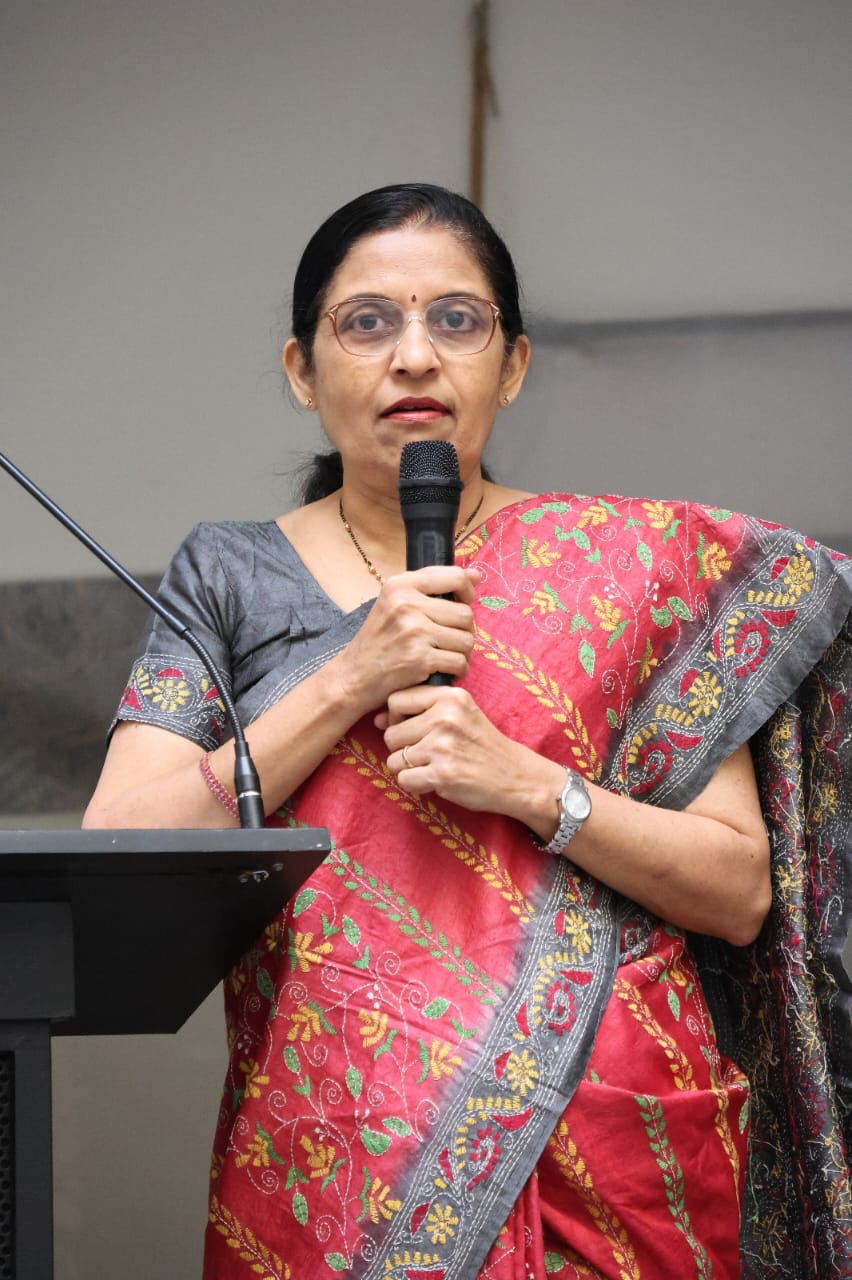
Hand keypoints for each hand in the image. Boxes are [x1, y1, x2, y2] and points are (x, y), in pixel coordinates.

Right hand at [334, 566, 481, 711]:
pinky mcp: (420, 659)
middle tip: (449, 641)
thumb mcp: (395, 602)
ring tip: (446, 656)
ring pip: (467, 639)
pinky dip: (458, 670)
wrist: (353, 676)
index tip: (464, 602)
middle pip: (465, 614)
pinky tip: (444, 671)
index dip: (467, 591)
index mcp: (400, 585)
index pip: (454, 577)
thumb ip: (433, 585)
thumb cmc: (379, 639)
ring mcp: (414, 632)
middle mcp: (406, 604)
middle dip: (464, 631)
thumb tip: (476, 575)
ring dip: (462, 653)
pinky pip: (460, 662)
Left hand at [376, 683, 562, 820]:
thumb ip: (421, 710)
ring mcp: (443, 746)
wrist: (515, 776)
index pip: (396, 699)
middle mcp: (445, 717)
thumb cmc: (482, 744)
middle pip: (390, 733)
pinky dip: (414, 785)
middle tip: (427, 754)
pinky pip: (404, 779)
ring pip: (393, 759)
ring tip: (432, 767)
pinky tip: (434, 781)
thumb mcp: (460, 713)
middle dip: (402, 748)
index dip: (395, 717)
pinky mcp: (442, 774)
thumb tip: (376, 719)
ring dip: (407, 768)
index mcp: (450, 697)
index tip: (411, 729)